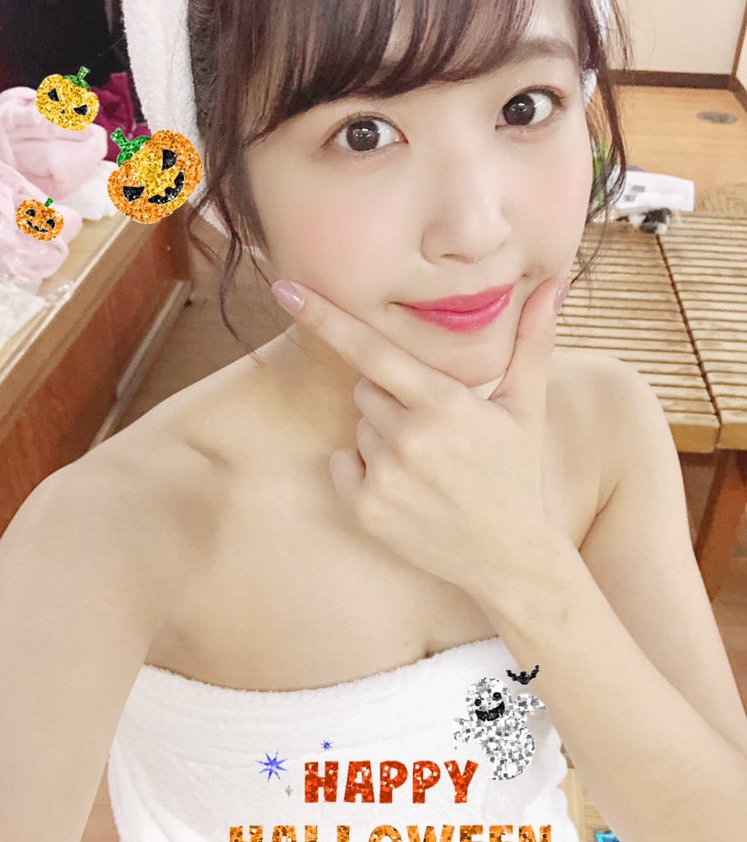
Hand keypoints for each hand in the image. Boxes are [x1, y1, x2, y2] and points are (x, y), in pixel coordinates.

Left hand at [270, 276, 568, 606]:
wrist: (510, 557)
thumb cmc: (516, 473)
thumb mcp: (527, 406)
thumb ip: (533, 341)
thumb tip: (554, 284)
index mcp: (444, 404)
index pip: (372, 350)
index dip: (326, 317)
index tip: (285, 288)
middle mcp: (409, 438)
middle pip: (365, 389)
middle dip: (391, 399)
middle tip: (434, 430)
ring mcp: (384, 477)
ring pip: (357, 427)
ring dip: (380, 436)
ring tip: (426, 464)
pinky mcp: (366, 510)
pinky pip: (340, 464)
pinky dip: (360, 469)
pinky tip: (403, 486)